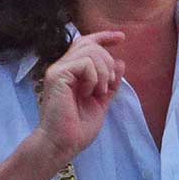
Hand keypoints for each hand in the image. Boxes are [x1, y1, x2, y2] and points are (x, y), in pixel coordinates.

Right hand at [32, 32, 126, 169]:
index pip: (86, 43)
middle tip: (109, 84)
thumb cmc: (78, 127)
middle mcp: (62, 67)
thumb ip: (110, 82)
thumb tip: (120, 61)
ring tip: (99, 91)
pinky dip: (94, 77)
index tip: (121, 38)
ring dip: (103, 72)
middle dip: (108, 61)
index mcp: (71, 71)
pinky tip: (89, 93)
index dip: (104, 37)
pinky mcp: (57, 76)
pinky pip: (84, 64)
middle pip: (90, 44)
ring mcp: (58, 70)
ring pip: (89, 51)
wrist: (64, 143)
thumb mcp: (101, 101)